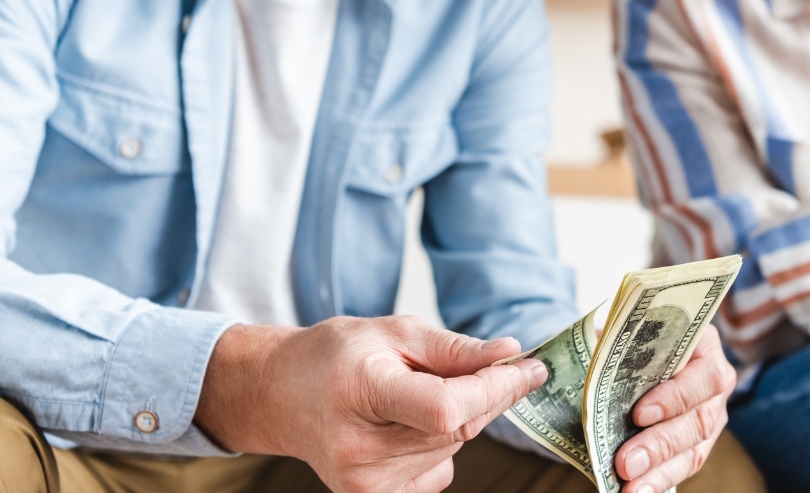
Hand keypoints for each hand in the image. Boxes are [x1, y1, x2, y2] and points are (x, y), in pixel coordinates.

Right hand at [195, 316, 546, 492]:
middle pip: (457, 428)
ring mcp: (364, 482)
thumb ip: (454, 349)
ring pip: (454, 449)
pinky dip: (439, 445)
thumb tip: (510, 355)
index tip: (530, 368)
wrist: (279, 396)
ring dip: (459, 418)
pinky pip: (439, 472)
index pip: (447, 408)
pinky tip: (405, 424)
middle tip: (489, 366)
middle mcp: (360, 448)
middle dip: (486, 394)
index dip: (496, 389)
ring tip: (416, 392)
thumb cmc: (334, 356)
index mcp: (362, 392)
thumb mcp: (393, 332)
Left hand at [614, 330, 734, 492]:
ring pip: (694, 450)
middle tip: (625, 464)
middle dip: (660, 445)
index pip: (703, 376)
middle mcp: (713, 381)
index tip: (639, 414)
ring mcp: (709, 412)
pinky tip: (640, 491)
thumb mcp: (625, 325)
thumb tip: (573, 361)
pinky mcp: (698, 439)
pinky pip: (684, 464)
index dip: (674, 398)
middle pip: (698, 420)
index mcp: (703, 344)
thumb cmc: (632, 331)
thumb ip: (611, 342)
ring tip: (631, 490)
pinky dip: (661, 480)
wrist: (637, 342)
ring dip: (660, 473)